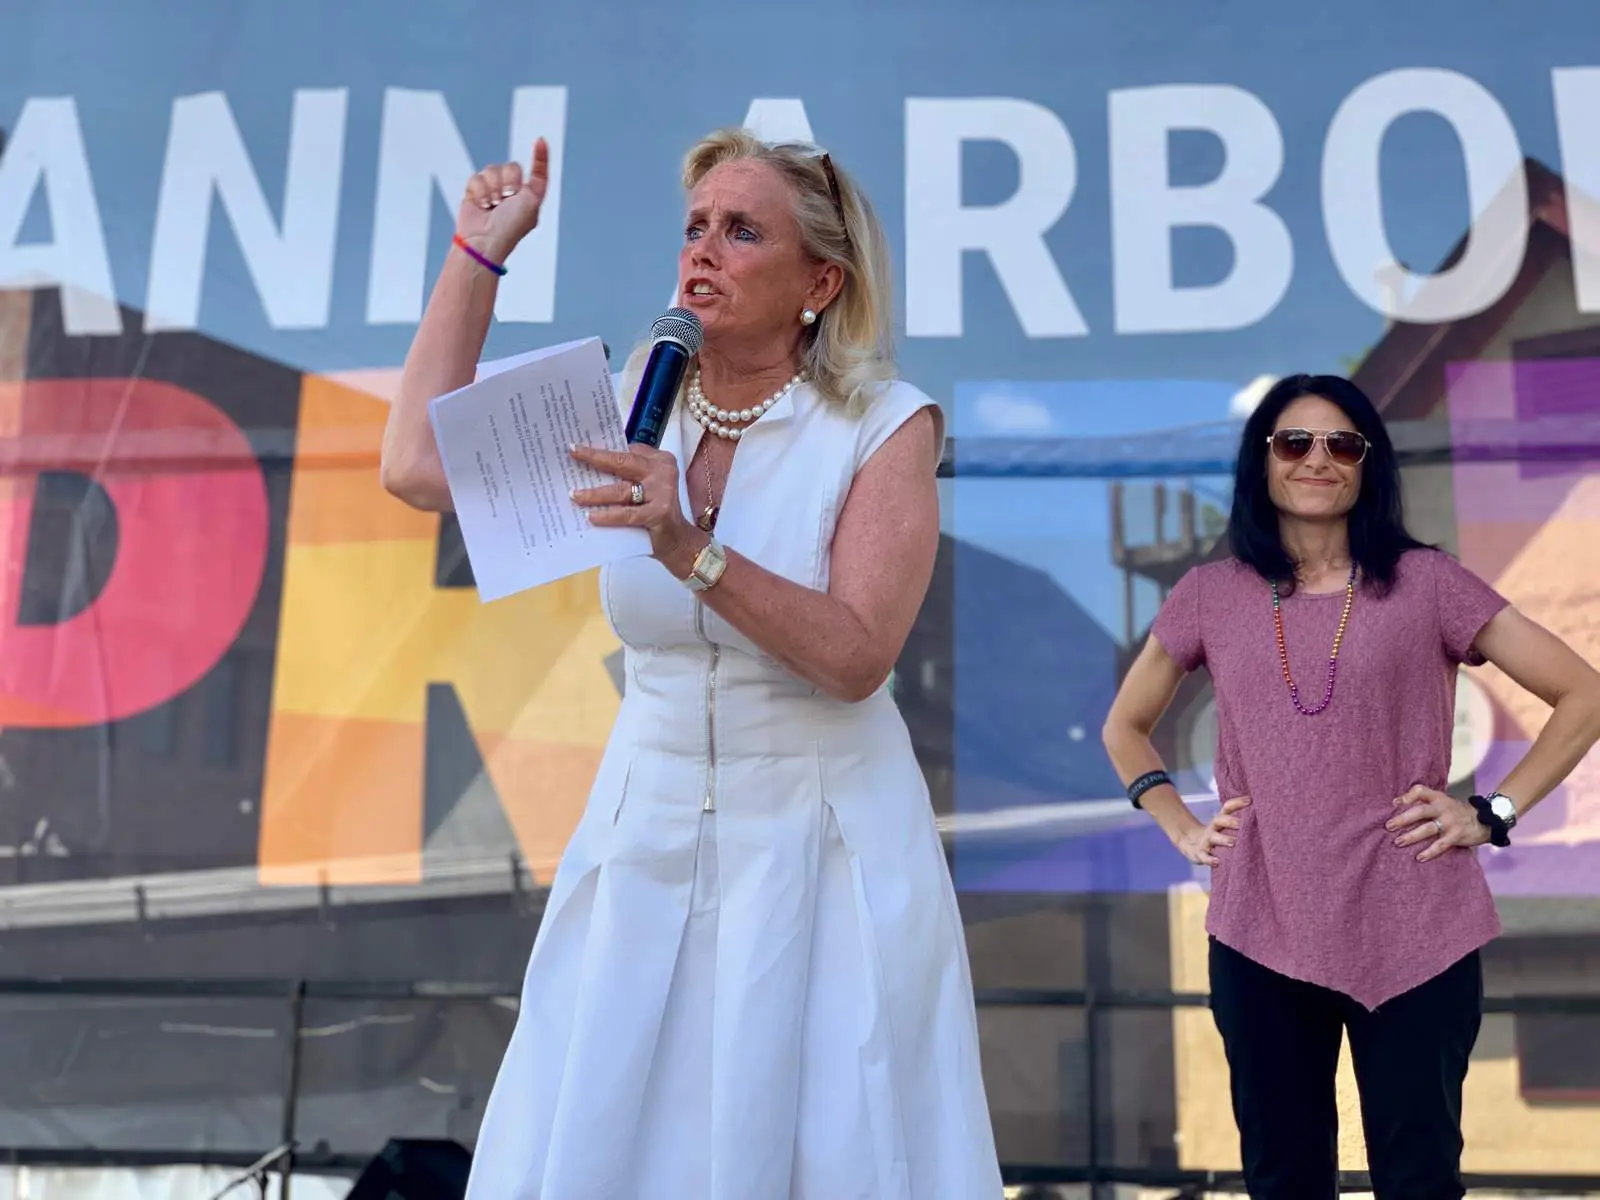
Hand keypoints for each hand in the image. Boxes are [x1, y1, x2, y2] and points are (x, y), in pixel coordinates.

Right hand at [456, 138, 549, 264]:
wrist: (484, 239)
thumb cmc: (511, 226)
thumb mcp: (533, 202)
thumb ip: (538, 177)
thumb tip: (540, 149)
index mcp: (529, 196)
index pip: (537, 171)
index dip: (540, 156)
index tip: (541, 140)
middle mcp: (512, 191)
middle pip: (511, 166)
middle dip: (509, 181)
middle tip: (507, 199)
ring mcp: (493, 190)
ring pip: (492, 169)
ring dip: (493, 188)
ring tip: (492, 205)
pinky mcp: (475, 191)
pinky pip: (477, 177)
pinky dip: (479, 191)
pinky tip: (482, 205)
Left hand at [568, 444, 699, 568]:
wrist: (678, 540)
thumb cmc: (657, 510)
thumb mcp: (647, 486)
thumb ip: (628, 474)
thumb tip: (593, 466)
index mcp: (659, 460)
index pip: (627, 450)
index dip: (603, 448)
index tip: (581, 445)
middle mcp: (662, 471)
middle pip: (622, 462)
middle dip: (595, 457)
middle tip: (574, 453)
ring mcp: (662, 492)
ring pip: (620, 490)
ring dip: (594, 494)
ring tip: (575, 495)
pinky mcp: (659, 513)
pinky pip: (627, 514)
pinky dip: (608, 516)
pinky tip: (592, 517)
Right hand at [1175, 796, 1249, 866]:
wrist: (1190, 843)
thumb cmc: (1216, 834)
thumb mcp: (1223, 826)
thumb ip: (1237, 821)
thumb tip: (1255, 807)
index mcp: (1219, 820)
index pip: (1227, 808)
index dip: (1237, 803)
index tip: (1249, 801)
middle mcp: (1212, 828)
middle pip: (1219, 820)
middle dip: (1230, 821)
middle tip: (1242, 823)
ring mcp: (1205, 841)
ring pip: (1214, 838)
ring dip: (1223, 839)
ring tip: (1233, 842)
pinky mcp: (1200, 854)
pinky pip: (1204, 857)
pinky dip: (1210, 859)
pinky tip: (1217, 862)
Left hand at [1387, 785, 1488, 860]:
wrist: (1485, 820)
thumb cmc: (1456, 812)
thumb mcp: (1443, 802)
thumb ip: (1426, 803)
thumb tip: (1398, 805)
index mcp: (1438, 798)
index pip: (1421, 790)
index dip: (1407, 796)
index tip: (1394, 803)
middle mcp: (1443, 808)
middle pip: (1420, 811)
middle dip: (1402, 819)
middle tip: (1389, 826)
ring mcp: (1450, 822)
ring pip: (1427, 829)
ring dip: (1411, 836)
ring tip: (1398, 842)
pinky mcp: (1456, 836)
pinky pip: (1440, 845)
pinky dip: (1429, 852)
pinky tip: (1419, 857)